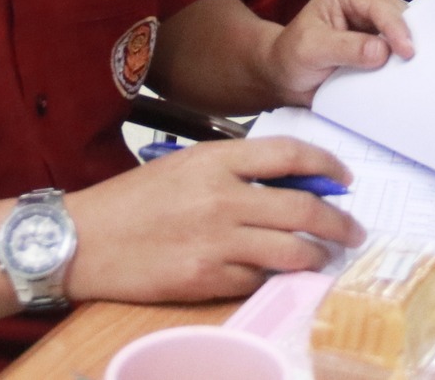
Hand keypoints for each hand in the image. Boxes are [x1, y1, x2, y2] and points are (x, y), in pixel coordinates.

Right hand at [67, 138, 363, 302]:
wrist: (82, 239)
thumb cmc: (130, 201)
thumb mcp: (183, 166)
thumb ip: (233, 170)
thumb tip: (289, 182)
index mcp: (215, 160)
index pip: (290, 154)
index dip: (327, 164)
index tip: (344, 178)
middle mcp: (221, 197)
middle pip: (303, 207)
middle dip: (339, 221)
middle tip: (352, 229)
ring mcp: (216, 241)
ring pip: (292, 251)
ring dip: (317, 255)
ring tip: (324, 256)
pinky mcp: (207, 278)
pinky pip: (259, 280)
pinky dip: (273, 278)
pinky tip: (276, 275)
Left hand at [268, 0, 414, 105]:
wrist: (287, 77)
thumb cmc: (292, 55)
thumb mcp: (311, 49)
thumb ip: (345, 48)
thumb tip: (382, 52)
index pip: (378, 5)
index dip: (394, 27)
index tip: (406, 51)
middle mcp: (367, 0)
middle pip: (398, 14)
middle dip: (407, 36)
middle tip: (416, 62)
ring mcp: (377, 23)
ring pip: (406, 30)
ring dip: (409, 49)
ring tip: (417, 68)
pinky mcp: (383, 43)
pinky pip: (401, 49)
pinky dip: (405, 61)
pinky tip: (410, 72)